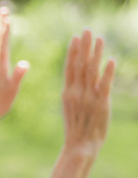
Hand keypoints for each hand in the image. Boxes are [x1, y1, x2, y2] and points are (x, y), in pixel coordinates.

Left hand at [0, 8, 28, 123]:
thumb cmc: (3, 101)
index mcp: (0, 66)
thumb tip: (25, 63)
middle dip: (1, 25)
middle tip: (3, 10)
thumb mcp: (13, 89)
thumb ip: (18, 76)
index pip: (3, 45)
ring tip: (1, 17)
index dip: (5, 32)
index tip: (7, 19)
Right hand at [62, 30, 114, 154]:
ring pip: (91, 71)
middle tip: (87, 30)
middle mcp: (76, 92)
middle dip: (84, 47)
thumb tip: (78, 80)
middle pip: (80, 65)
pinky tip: (110, 60)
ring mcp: (88, 98)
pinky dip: (107, 72)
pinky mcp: (101, 105)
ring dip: (95, 54)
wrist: (79, 147)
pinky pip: (104, 85)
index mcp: (67, 92)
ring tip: (99, 38)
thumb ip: (74, 92)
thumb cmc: (76, 129)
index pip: (70, 67)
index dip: (73, 51)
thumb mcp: (70, 108)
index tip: (76, 37)